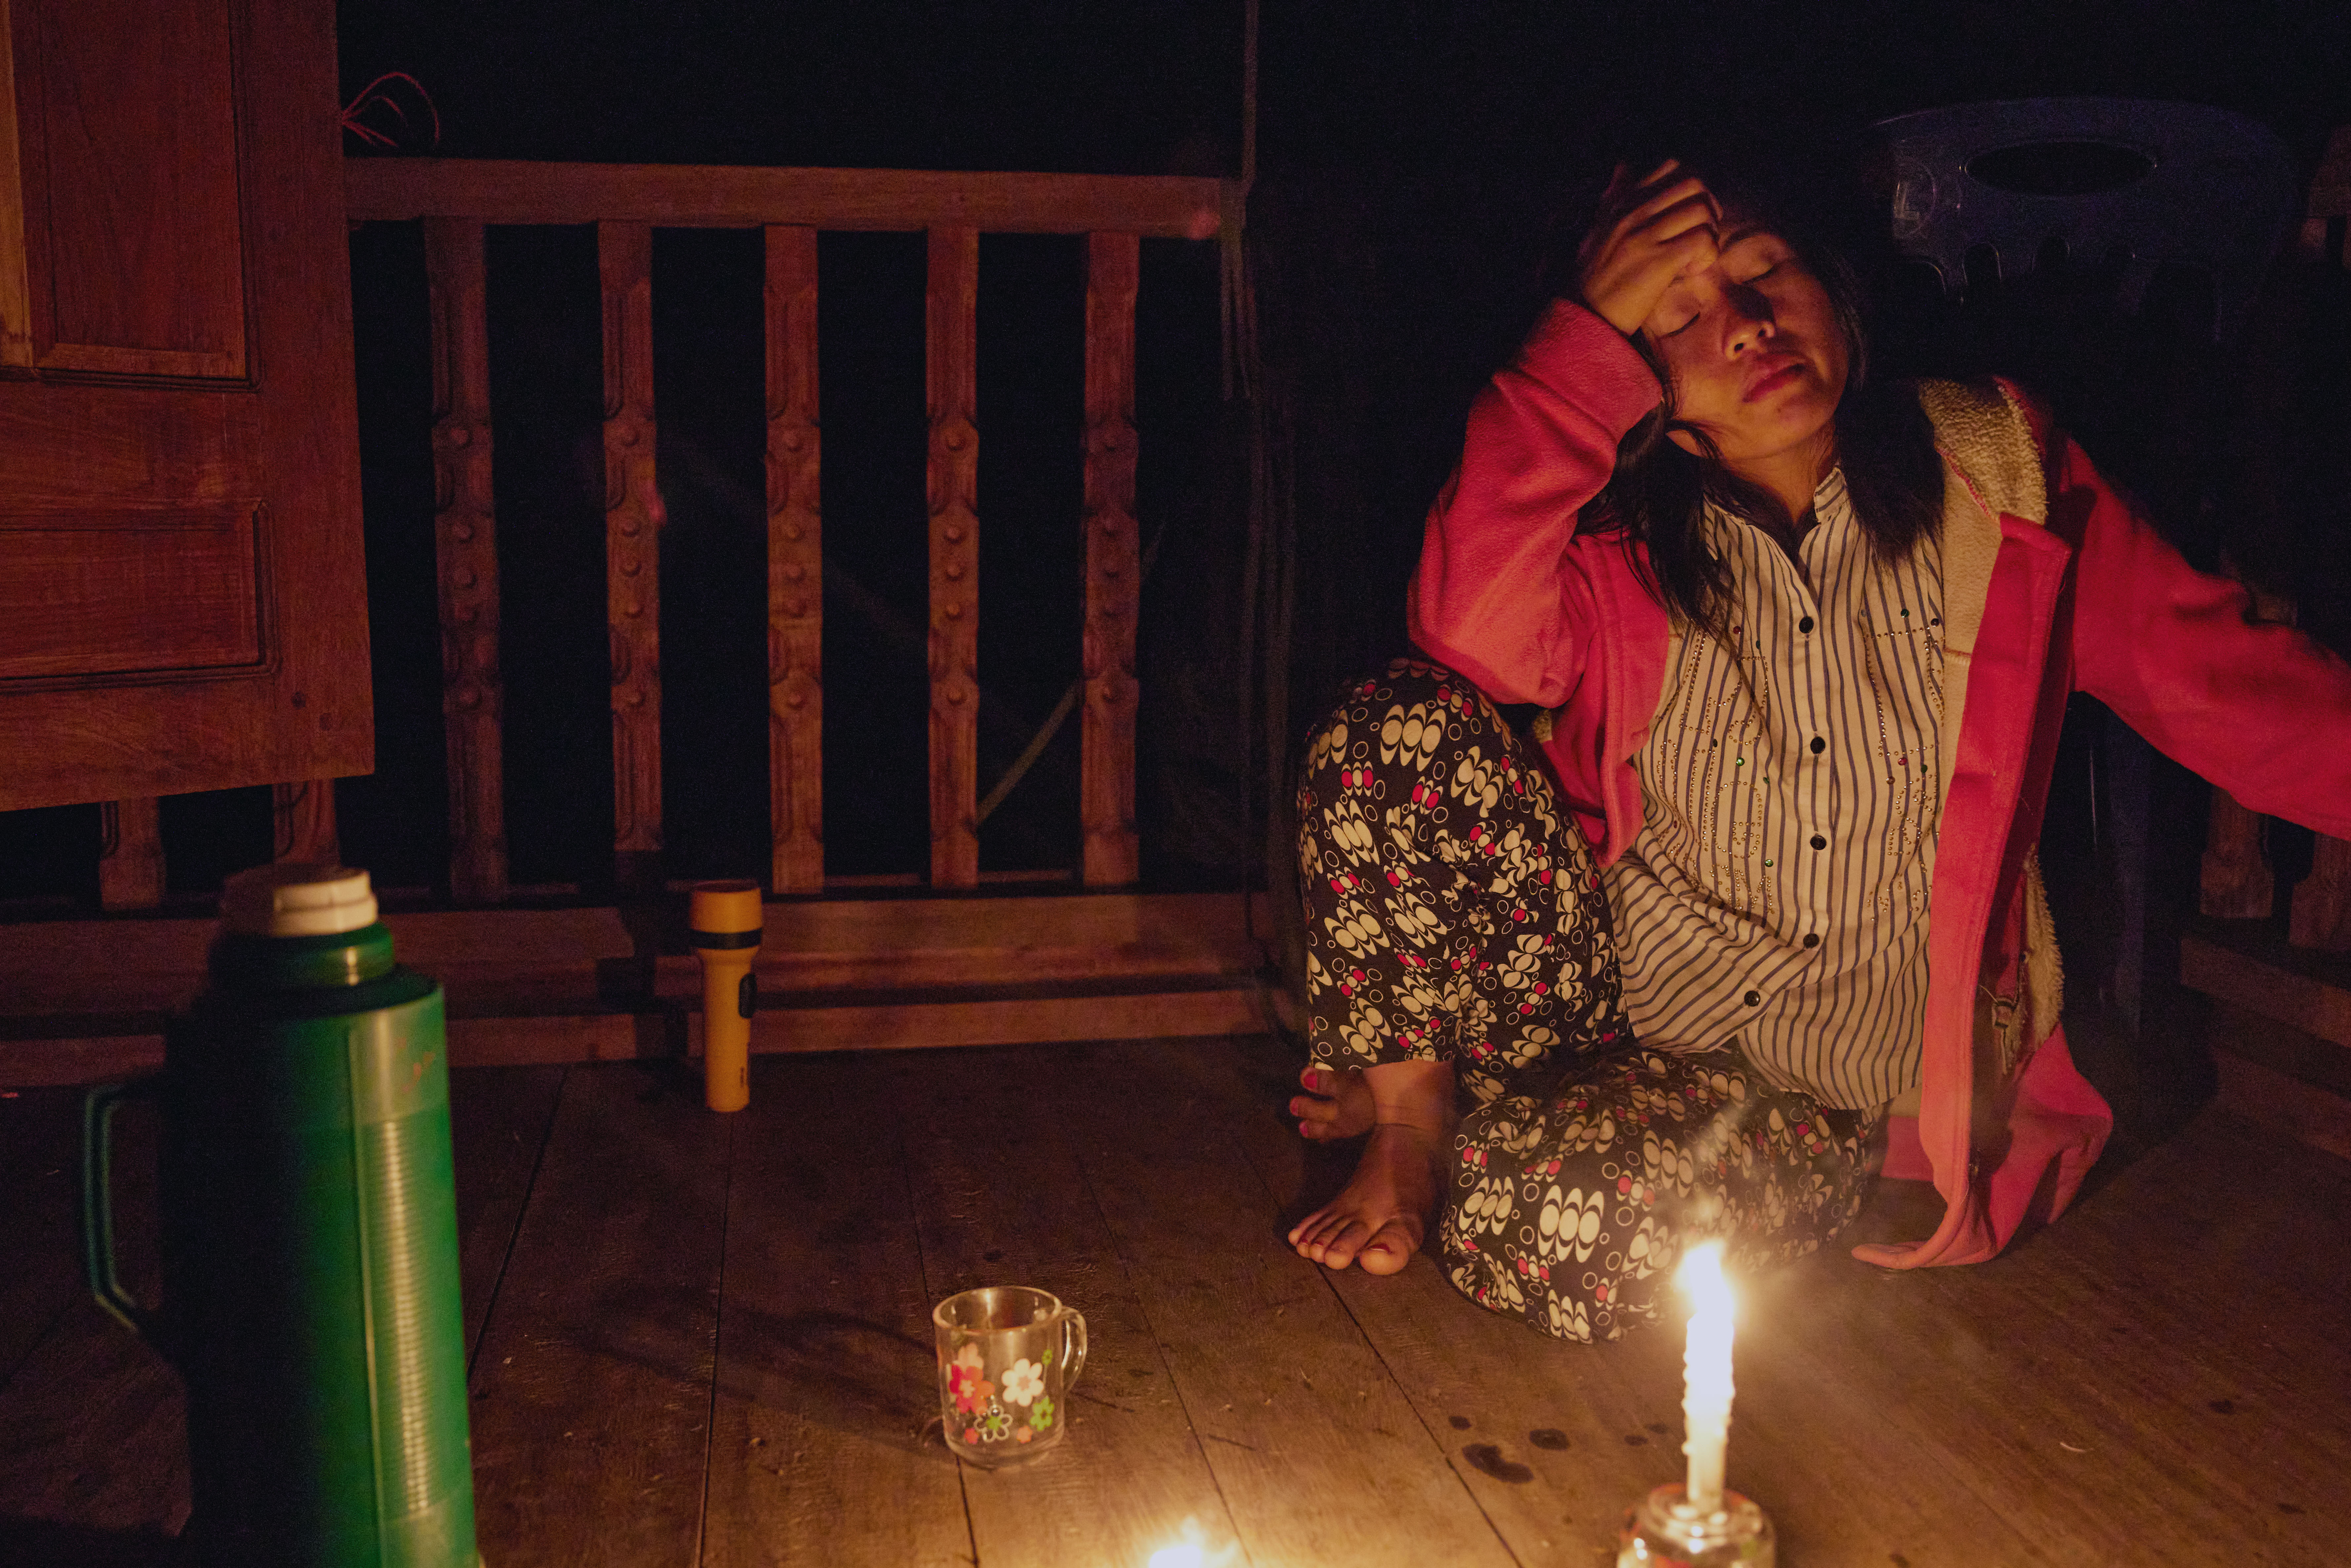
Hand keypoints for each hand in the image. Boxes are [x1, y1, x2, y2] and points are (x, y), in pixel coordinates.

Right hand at [1573, 159, 1721, 336]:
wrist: (1584, 315)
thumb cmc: (1595, 277)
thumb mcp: (1599, 228)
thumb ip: (1614, 196)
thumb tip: (1624, 165)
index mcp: (1623, 203)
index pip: (1672, 166)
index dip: (1692, 186)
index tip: (1688, 212)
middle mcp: (1634, 213)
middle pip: (1694, 184)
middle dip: (1709, 207)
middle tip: (1701, 233)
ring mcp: (1646, 236)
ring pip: (1702, 210)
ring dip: (1710, 232)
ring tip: (1695, 254)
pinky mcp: (1659, 261)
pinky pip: (1703, 241)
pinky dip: (1707, 255)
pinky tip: (1690, 270)